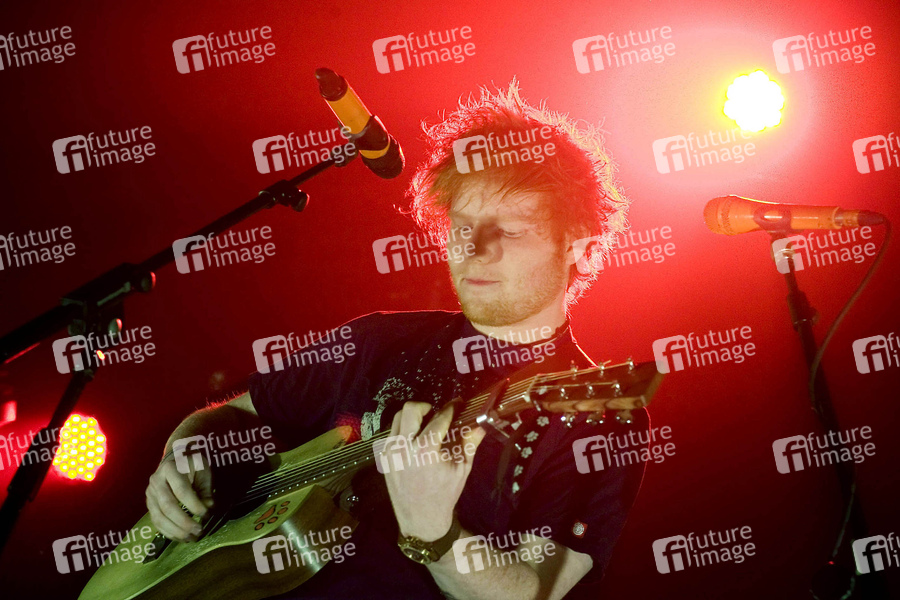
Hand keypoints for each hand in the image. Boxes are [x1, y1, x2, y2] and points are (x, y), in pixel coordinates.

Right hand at [146, 453, 214, 541]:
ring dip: (176, 531)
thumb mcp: (203, 470)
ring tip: (192, 538)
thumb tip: (208, 508)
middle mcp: (156, 481)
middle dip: (184, 522)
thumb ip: (206, 489)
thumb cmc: (191, 464)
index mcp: (170, 469)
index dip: (194, 505)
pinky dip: (169, 532)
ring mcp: (150, 494)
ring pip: (159, 517)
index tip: (206, 514)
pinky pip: (156, 522)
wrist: (175, 458)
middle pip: (168, 506)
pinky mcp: (149, 505)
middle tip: (199, 531)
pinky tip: (181, 537)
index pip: (181, 491)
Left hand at [382, 402, 485, 540]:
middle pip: (410, 410)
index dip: (450, 409)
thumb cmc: (444, 494)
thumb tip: (480, 424)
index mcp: (425, 450)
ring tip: (425, 425)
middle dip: (425, 407)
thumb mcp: (462, 469)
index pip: (438, 419)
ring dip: (412, 418)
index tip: (456, 404)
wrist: (421, 520)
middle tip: (436, 413)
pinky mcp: (383, 458)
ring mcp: (389, 453)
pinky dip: (403, 431)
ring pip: (397, 418)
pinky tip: (415, 441)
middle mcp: (403, 448)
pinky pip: (391, 434)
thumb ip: (469, 443)